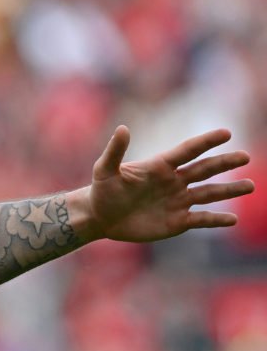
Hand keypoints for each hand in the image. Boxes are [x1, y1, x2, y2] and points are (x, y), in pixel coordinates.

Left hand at [81, 126, 253, 243]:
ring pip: (208, 193)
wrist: (100, 217)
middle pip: (204, 170)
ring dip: (229, 190)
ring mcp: (178, 201)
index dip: (206, 142)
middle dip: (225, 163)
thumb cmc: (102, 191)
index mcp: (161, 166)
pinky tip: (232, 219)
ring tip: (250, 185)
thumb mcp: (105, 171)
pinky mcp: (177, 221)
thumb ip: (115, 151)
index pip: (188, 151)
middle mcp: (174, 181)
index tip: (226, 133)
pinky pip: (200, 219)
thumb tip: (123, 128)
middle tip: (245, 157)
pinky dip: (216, 220)